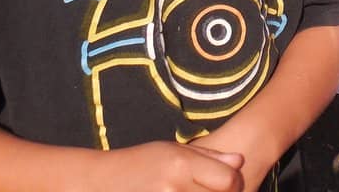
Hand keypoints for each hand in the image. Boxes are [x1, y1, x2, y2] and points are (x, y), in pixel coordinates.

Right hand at [88, 140, 243, 191]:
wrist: (98, 184)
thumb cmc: (140, 163)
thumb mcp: (173, 150)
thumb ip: (209, 157)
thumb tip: (240, 161)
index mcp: (181, 165)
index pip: (231, 181)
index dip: (233, 183)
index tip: (226, 182)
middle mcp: (174, 188)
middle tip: (203, 187)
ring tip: (189, 191)